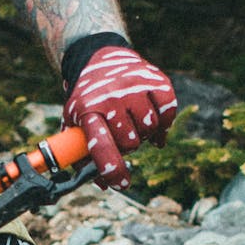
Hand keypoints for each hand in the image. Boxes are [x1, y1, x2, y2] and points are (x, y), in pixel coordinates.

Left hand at [63, 46, 177, 190]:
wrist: (98, 60)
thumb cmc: (88, 101)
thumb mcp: (75, 124)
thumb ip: (83, 156)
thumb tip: (105, 185)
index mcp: (88, 112)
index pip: (101, 145)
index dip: (112, 168)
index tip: (122, 184)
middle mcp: (111, 98)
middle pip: (130, 142)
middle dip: (128, 146)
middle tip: (123, 135)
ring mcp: (134, 87)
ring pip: (150, 128)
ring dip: (145, 132)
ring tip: (134, 123)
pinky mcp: (155, 79)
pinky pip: (169, 111)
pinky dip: (165, 122)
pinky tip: (156, 122)